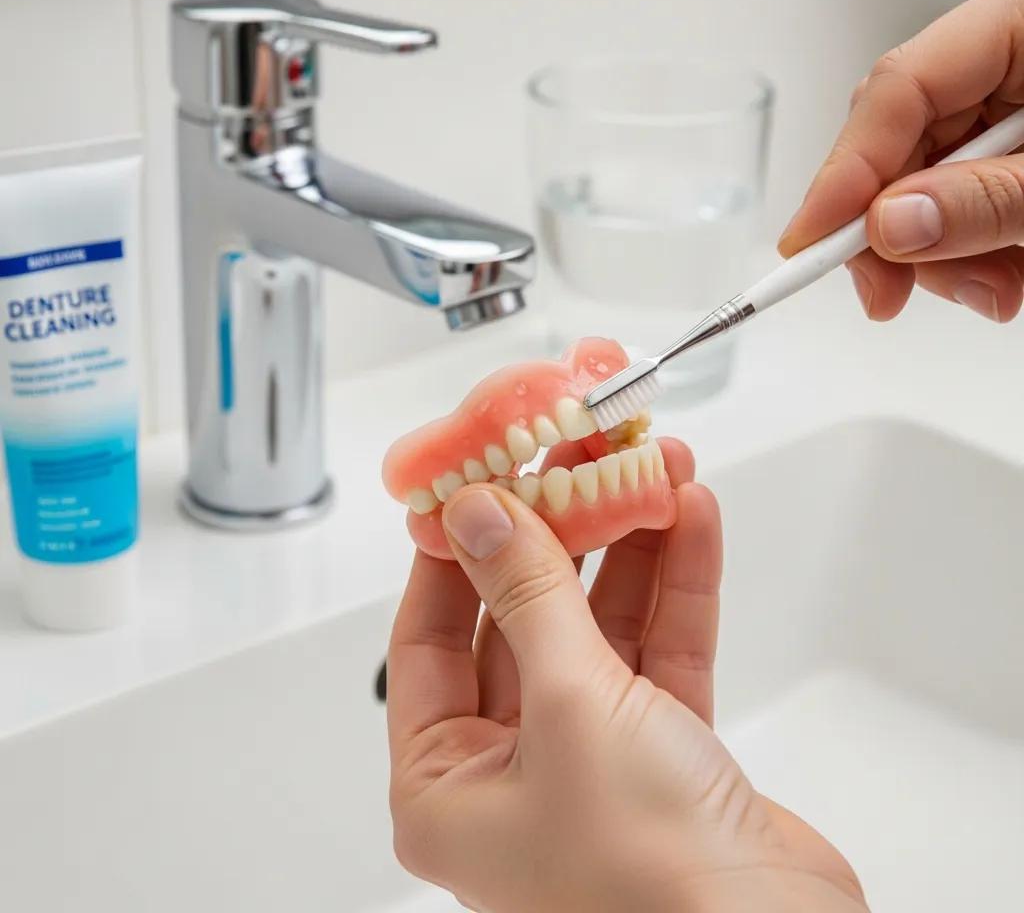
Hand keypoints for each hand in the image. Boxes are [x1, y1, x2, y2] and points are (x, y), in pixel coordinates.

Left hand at [387, 439, 865, 911]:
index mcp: (447, 784)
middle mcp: (511, 772)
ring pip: (599, 627)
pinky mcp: (665, 753)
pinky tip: (689, 518)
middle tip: (575, 458)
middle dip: (558, 534)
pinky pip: (659, 650)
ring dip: (627, 546)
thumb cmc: (647, 876)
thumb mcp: (568, 706)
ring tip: (646, 468)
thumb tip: (480, 514)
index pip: (429, 638)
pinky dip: (675, 586)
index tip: (476, 481)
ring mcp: (591, 760)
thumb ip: (527, 597)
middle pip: (523, 620)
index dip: (454, 553)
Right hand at [779, 0, 1023, 322]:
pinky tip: (1012, 271)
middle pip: (902, 146)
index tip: (807, 247)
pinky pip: (969, 198)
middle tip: (892, 297)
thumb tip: (889, 227)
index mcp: (1023, 21)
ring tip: (1001, 291)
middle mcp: (1008, 57)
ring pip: (931, 185)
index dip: (843, 174)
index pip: (896, 91)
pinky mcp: (1017, 145)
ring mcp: (1013, 101)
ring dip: (949, 256)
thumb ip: (988, 200)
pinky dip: (980, 248)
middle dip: (897, 235)